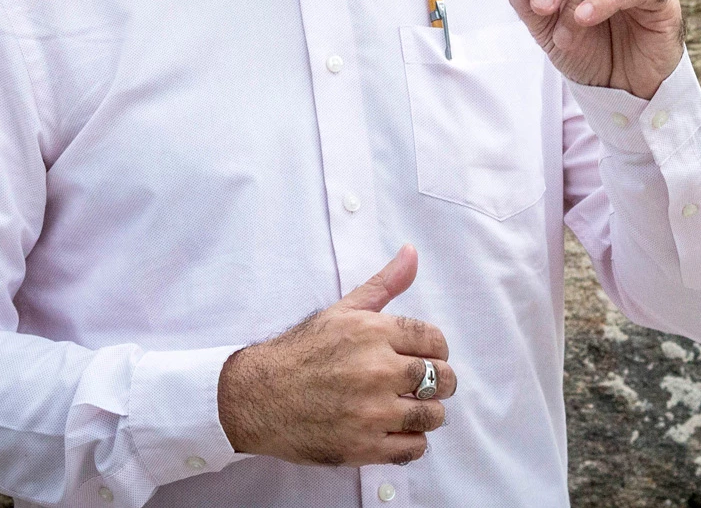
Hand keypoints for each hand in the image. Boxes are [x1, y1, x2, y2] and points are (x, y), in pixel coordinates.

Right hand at [217, 245, 457, 466]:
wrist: (258, 396)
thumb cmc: (302, 350)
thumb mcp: (343, 309)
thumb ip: (384, 284)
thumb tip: (412, 252)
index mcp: (374, 332)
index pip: (436, 341)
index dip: (436, 350)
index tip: (426, 357)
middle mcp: (377, 371)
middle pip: (442, 379)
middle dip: (440, 381)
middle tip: (422, 385)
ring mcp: (371, 412)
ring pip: (433, 415)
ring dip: (428, 413)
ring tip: (409, 408)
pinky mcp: (363, 447)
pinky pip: (414, 448)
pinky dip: (413, 442)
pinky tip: (397, 431)